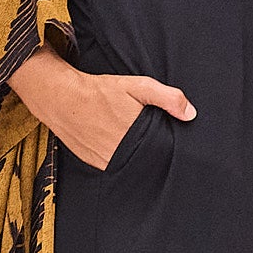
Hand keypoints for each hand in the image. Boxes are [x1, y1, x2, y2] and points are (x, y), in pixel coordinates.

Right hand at [22, 56, 194, 172]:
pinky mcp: (96, 164)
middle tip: (149, 136)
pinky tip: (118, 145)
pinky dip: (119, 159)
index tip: (169, 139)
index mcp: (137, 136)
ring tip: (133, 140)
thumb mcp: (138, 86)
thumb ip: (167, 98)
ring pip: (131, 164)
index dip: (168, 147)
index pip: (163, 151)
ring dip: (135, 156)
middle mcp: (123, 153)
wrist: (62, 98)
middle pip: (148, 160)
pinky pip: (115, 166)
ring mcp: (108, 161)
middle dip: (152, 151)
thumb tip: (191, 114)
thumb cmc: (100, 91)